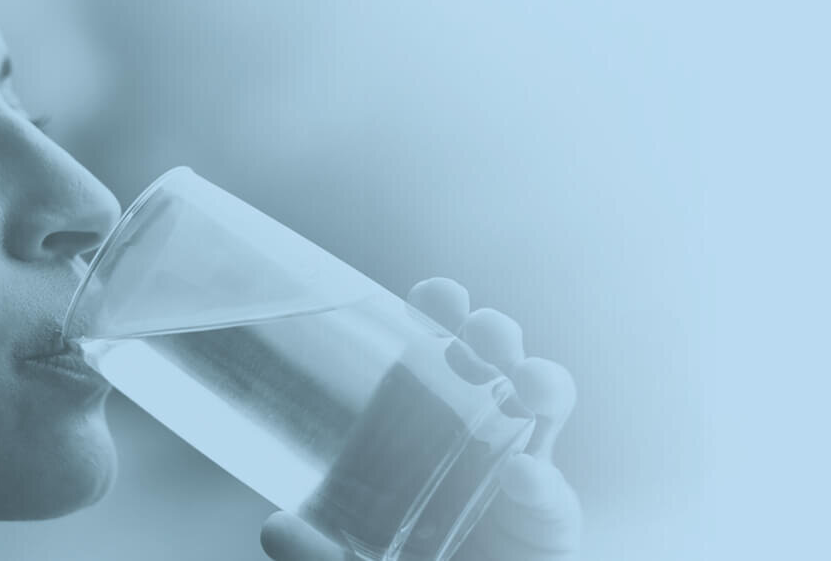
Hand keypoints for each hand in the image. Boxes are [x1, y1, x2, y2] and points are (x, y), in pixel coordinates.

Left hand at [260, 278, 580, 560]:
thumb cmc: (392, 557)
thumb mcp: (344, 552)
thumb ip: (317, 547)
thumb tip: (278, 528)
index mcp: (426, 417)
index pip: (438, 347)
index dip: (441, 312)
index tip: (431, 296)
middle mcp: (479, 430)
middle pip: (496, 362)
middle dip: (497, 333)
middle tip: (482, 331)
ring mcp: (520, 468)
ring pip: (543, 410)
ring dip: (541, 383)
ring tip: (526, 383)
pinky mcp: (548, 521)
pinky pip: (553, 497)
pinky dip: (541, 482)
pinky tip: (521, 475)